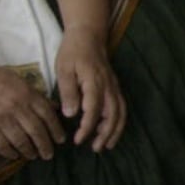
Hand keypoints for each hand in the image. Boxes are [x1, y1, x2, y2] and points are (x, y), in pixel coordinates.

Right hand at [0, 62, 64, 159]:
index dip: (55, 129)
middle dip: (44, 144)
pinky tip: (14, 156)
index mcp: (28, 95)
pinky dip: (8, 152)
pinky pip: (0, 143)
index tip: (60, 140)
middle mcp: (17, 108)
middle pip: (36, 130)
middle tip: (49, 155)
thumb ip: (37, 96)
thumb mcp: (21, 82)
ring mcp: (1, 119)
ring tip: (34, 156)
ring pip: (20, 139)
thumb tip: (54, 108)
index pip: (47, 115)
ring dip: (29, 150)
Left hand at [53, 28, 125, 151]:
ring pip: (120, 112)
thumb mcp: (64, 69)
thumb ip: (68, 91)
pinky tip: (108, 130)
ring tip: (105, 145)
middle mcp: (108, 86)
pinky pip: (121, 107)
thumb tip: (70, 114)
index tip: (78, 140)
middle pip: (113, 114)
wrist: (89, 36)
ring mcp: (114, 87)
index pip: (94, 110)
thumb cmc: (72, 52)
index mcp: (95, 82)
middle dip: (106, 134)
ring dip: (115, 130)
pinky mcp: (114, 87)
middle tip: (96, 148)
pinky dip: (118, 121)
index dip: (87, 127)